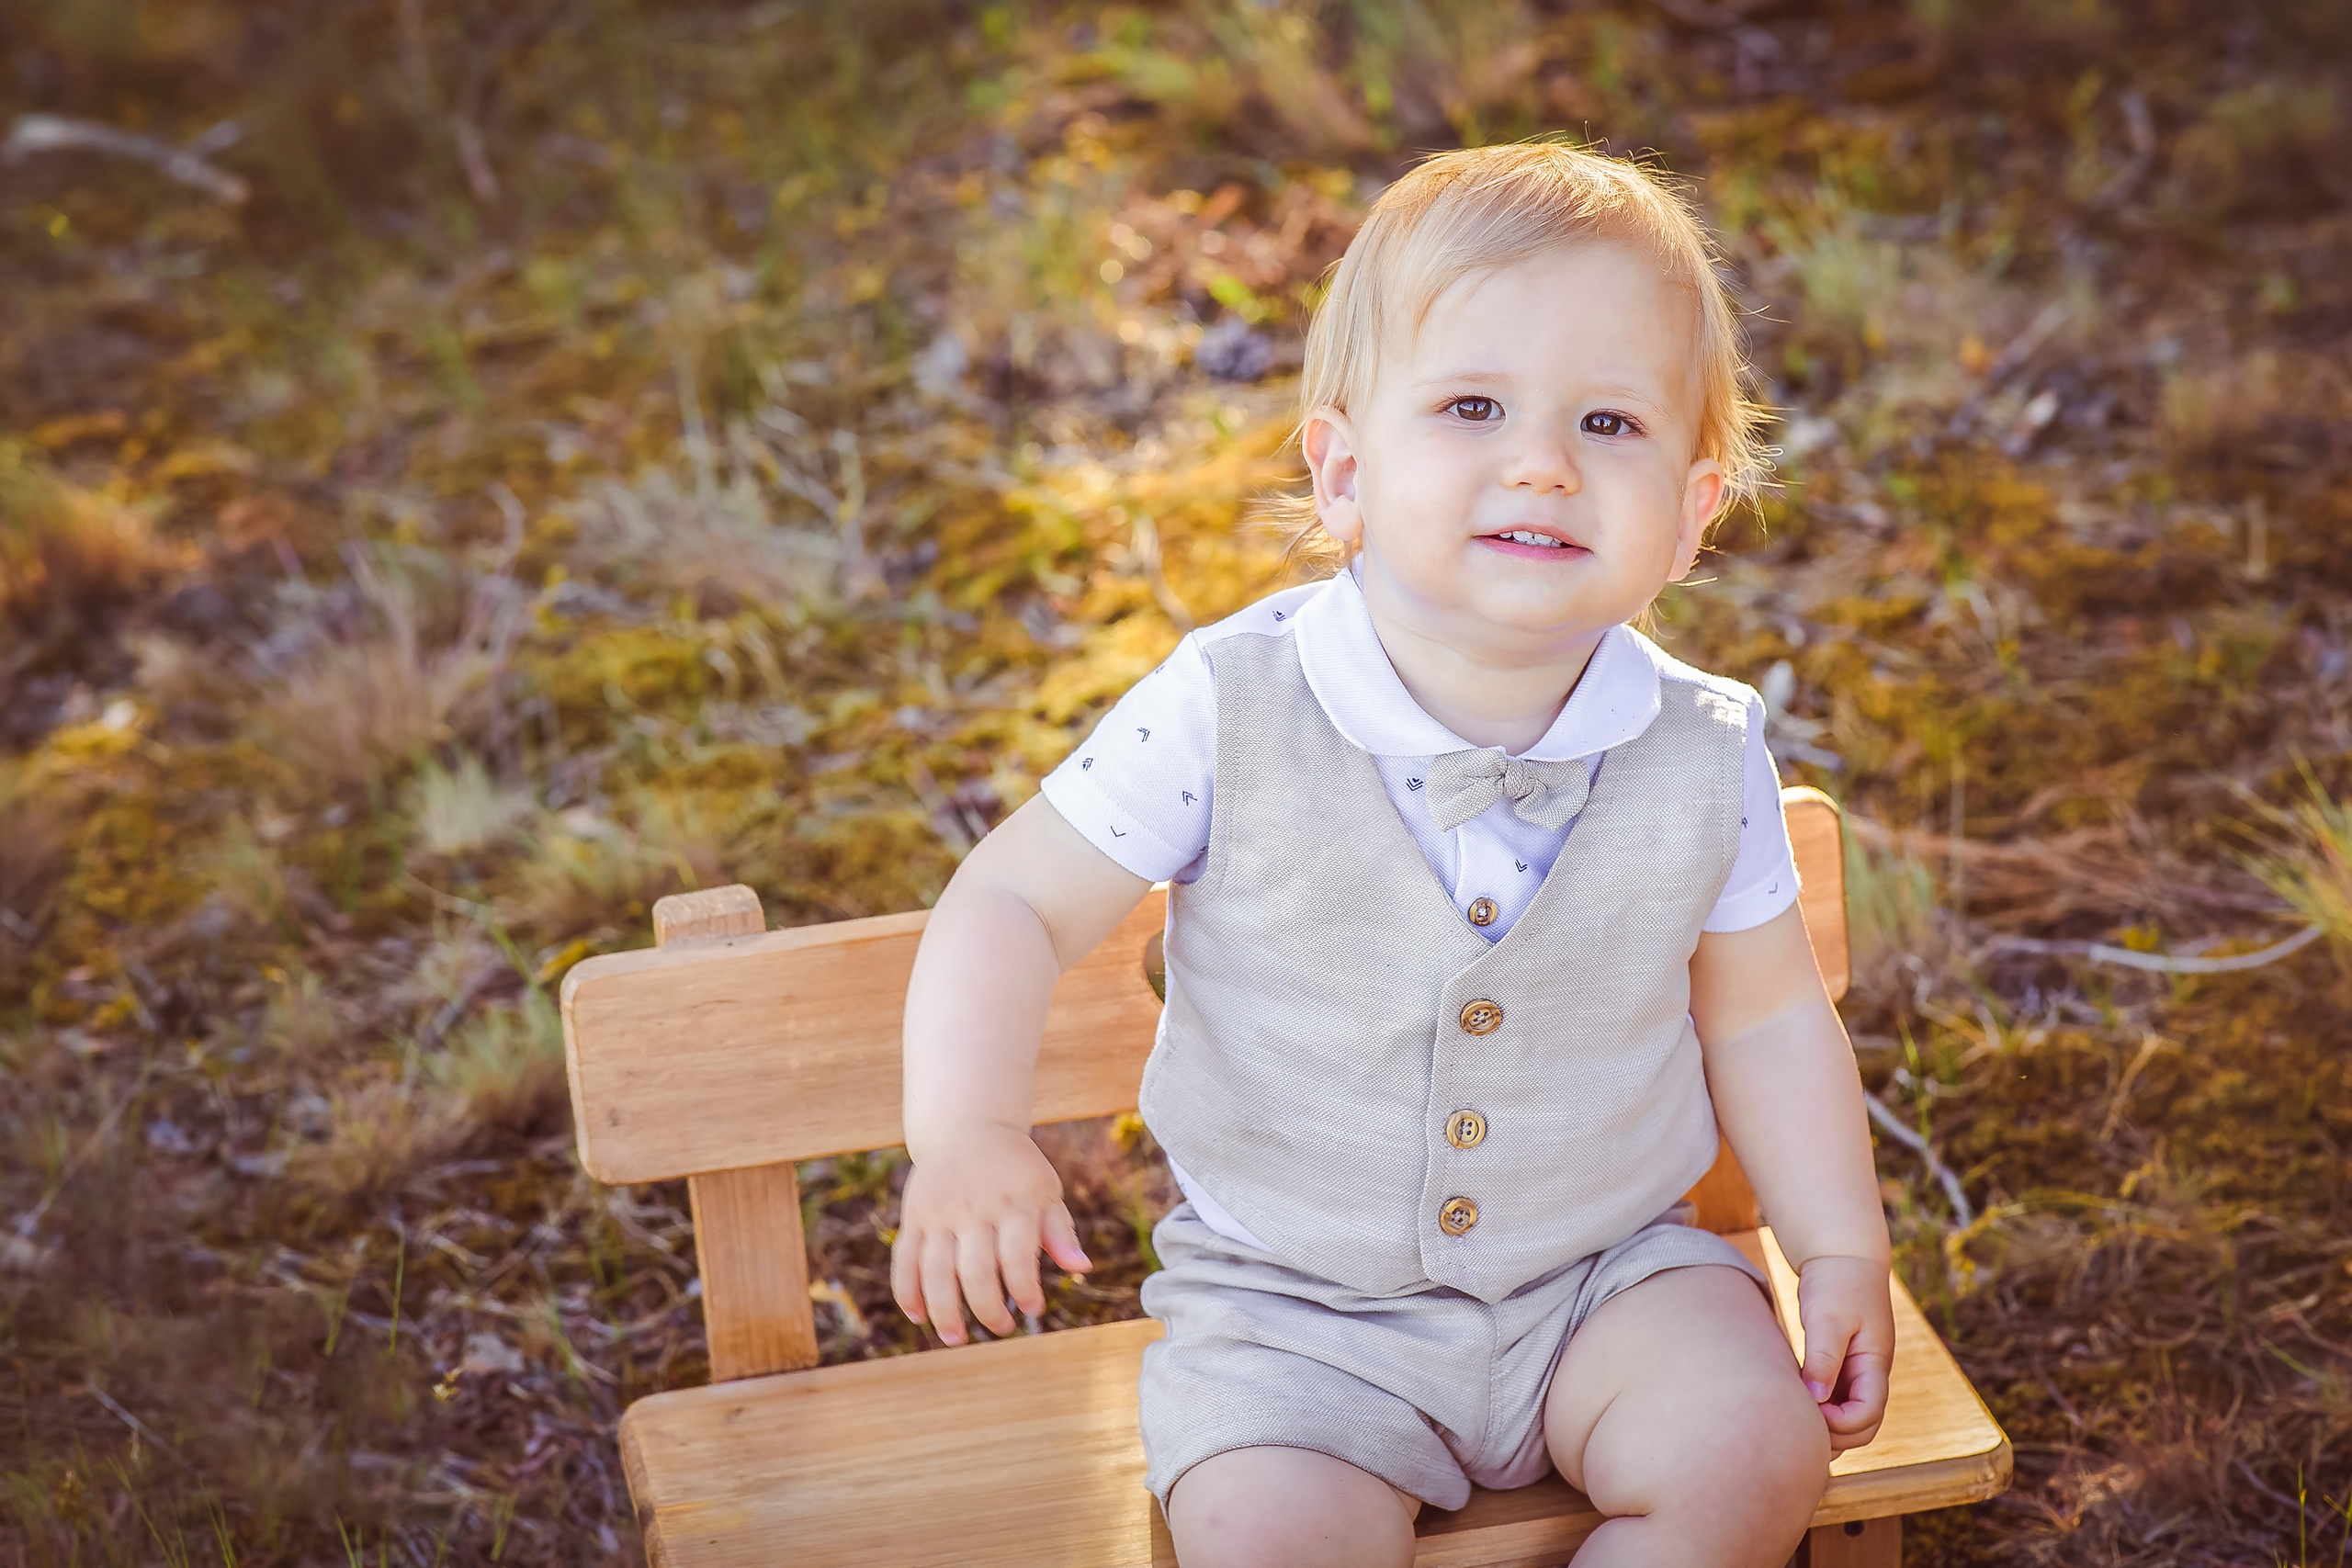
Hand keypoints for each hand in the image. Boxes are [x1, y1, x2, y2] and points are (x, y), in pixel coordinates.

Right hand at [890, 1123, 1090, 1345]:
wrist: (968, 1127)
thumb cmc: (1016, 1169)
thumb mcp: (1046, 1190)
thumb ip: (1061, 1231)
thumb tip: (1083, 1268)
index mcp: (1014, 1201)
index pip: (1018, 1256)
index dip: (1024, 1290)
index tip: (1033, 1310)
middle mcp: (974, 1208)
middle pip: (975, 1272)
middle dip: (987, 1310)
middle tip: (1001, 1330)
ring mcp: (939, 1213)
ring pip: (934, 1272)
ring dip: (943, 1312)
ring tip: (955, 1338)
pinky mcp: (914, 1216)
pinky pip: (904, 1260)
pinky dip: (907, 1292)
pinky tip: (918, 1317)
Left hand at [1794, 1254, 1893, 1451]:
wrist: (1841, 1256)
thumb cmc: (1836, 1281)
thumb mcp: (1828, 1317)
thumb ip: (1824, 1357)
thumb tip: (1815, 1398)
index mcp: (1874, 1365)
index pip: (1868, 1415)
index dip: (1840, 1423)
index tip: (1808, 1407)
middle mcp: (1869, 1375)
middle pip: (1863, 1427)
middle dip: (1834, 1435)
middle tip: (1795, 1424)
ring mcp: (1856, 1373)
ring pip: (1849, 1420)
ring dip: (1826, 1428)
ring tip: (1791, 1421)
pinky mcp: (1840, 1368)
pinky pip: (1835, 1403)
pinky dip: (1819, 1412)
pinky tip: (1792, 1408)